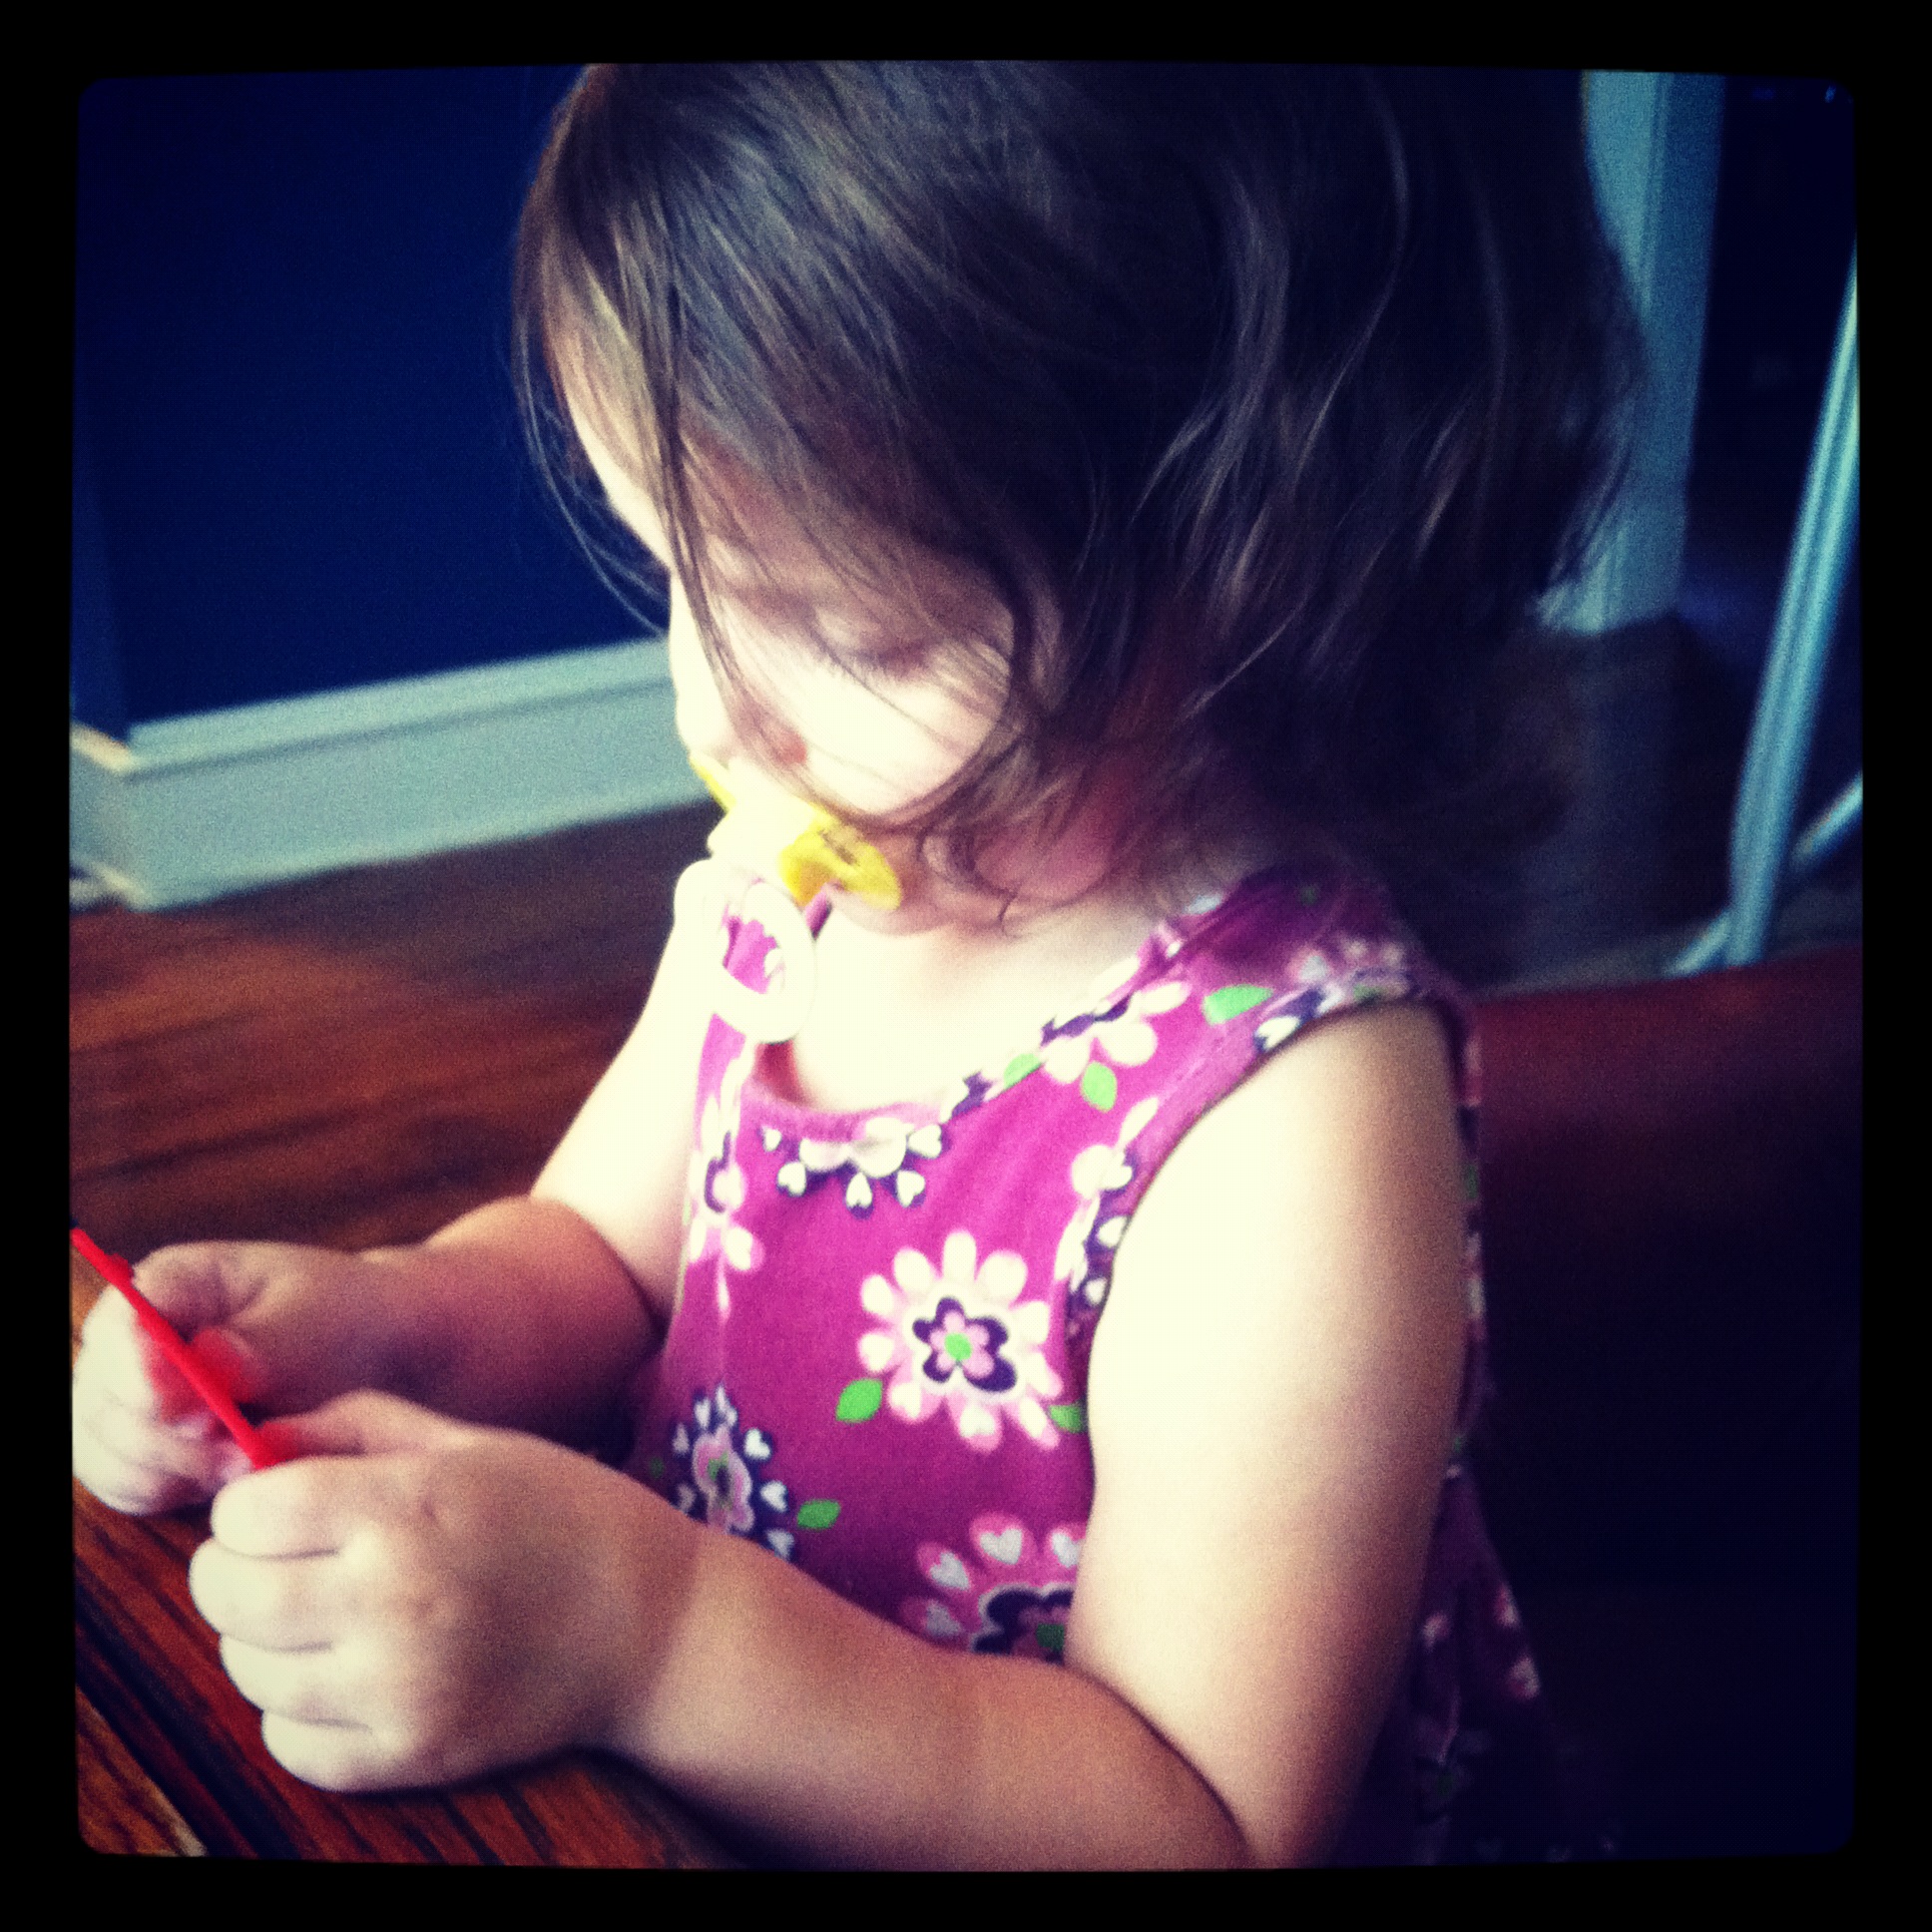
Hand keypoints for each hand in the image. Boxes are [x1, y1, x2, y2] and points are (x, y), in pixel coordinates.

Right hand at [72, 1241, 397, 1515]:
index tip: (200, 1412)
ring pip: (101, 1450)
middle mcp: (133, 1338)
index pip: (119, 1327)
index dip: (141, 1375)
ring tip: (245, 1463)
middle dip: (162, 1439)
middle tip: (238, 1450)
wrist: (365, 1356)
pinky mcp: (140, 1445)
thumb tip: (204, 1357)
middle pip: (98, 1400)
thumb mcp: (317, 1319)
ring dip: (168, 1470)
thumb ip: (260, 1341)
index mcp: (172, 1283)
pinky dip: (168, 1490)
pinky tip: (226, 1477)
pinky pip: (123, 1483)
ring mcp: (128, 1394)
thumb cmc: (339, 1321)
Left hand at [187, 1391, 688, 1791]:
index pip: (245, 1513)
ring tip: (321, 1614)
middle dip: (236, 1569)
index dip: (248, 1505)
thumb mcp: (471, 1441)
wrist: (654, 1624)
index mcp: (407, 1506)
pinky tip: (344, 1674)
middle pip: (227, 1594)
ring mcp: (400, 1686)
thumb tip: (257, 1441)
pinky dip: (296, 1713)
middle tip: (283, 1560)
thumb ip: (356, 1424)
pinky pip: (290, 1745)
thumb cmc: (563, 1511)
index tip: (280, 1505)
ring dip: (265, 1639)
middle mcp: (393, 1599)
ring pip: (248, 1671)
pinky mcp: (412, 1754)